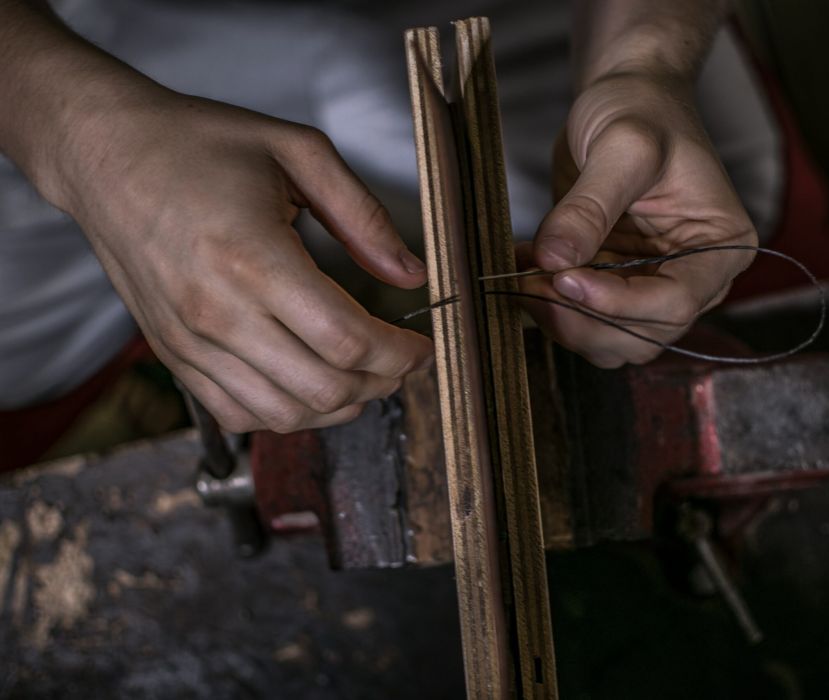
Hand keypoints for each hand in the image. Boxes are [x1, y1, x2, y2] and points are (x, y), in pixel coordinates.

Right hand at [56, 89, 432, 432]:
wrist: (104, 154)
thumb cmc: (197, 144)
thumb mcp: (296, 152)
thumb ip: (362, 215)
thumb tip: (410, 274)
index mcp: (254, 259)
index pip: (348, 341)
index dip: (401, 354)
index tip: (421, 346)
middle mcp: (217, 312)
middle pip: (324, 389)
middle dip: (381, 384)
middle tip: (400, 362)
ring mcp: (190, 341)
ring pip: (284, 414)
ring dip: (338, 406)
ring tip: (363, 377)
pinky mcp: (172, 354)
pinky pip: (237, 414)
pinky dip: (285, 413)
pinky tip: (308, 386)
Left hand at [521, 72, 756, 367]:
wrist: (625, 99)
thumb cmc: (641, 110)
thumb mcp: (622, 146)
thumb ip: (589, 206)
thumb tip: (554, 261)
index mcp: (720, 246)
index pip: (675, 302)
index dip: (617, 303)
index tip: (565, 278)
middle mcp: (693, 278)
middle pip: (641, 335)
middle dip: (582, 319)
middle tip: (531, 282)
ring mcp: (650, 286)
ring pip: (609, 341)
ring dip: (560, 320)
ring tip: (523, 274)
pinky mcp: (613, 285)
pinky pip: (581, 319)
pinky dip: (547, 306)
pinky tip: (523, 267)